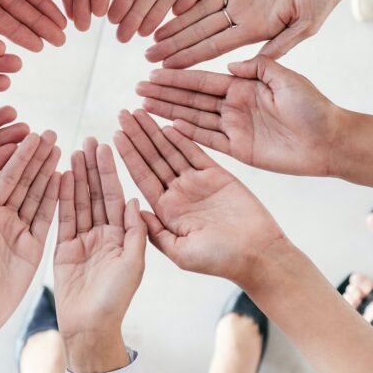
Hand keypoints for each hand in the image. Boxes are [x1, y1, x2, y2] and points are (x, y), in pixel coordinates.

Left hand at [0, 132, 60, 351]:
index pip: (4, 177)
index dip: (17, 156)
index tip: (29, 136)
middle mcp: (3, 216)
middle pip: (24, 180)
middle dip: (36, 157)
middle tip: (49, 134)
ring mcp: (20, 229)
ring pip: (37, 194)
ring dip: (48, 171)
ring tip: (59, 149)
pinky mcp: (35, 245)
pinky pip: (46, 217)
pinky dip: (55, 198)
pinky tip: (63, 179)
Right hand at [53, 139, 145, 367]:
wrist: (90, 326)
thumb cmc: (116, 299)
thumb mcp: (134, 264)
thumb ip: (134, 232)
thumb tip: (133, 200)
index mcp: (123, 236)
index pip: (115, 196)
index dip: (111, 171)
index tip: (108, 146)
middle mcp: (104, 233)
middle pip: (97, 193)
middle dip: (93, 167)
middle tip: (89, 140)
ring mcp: (83, 239)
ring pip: (80, 201)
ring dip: (77, 176)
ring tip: (72, 151)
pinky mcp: (64, 248)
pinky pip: (64, 218)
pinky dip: (62, 198)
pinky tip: (60, 177)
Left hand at [114, 109, 285, 286]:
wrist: (258, 255)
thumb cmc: (219, 260)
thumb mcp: (180, 252)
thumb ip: (155, 233)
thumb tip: (135, 210)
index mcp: (166, 210)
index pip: (142, 177)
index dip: (128, 156)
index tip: (114, 136)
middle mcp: (179, 193)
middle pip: (152, 159)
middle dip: (137, 136)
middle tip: (121, 113)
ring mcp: (198, 182)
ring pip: (171, 151)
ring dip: (155, 132)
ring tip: (139, 112)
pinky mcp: (219, 175)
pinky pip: (197, 152)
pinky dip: (183, 138)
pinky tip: (168, 124)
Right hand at [136, 57, 344, 175]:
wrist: (331, 140)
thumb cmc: (314, 107)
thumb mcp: (286, 79)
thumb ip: (257, 68)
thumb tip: (228, 64)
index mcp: (244, 86)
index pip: (203, 80)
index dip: (178, 77)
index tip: (154, 71)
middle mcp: (234, 106)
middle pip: (191, 99)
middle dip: (164, 94)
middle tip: (137, 90)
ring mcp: (235, 128)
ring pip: (194, 118)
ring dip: (168, 112)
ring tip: (143, 107)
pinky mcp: (239, 150)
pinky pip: (208, 141)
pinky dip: (187, 134)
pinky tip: (167, 127)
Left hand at [146, 0, 354, 66]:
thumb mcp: (308, 23)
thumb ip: (280, 45)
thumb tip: (249, 66)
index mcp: (256, 26)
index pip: (213, 45)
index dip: (187, 56)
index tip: (165, 68)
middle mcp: (243, 10)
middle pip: (199, 29)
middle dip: (173, 44)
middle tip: (147, 57)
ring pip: (198, 6)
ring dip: (176, 21)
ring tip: (151, 35)